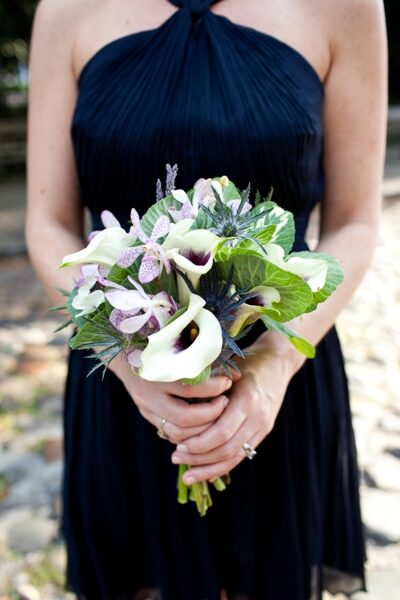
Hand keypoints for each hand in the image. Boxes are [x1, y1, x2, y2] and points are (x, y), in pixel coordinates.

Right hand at [107, 353, 233, 442]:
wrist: (124, 353)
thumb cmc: (159, 346)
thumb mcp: (178, 348)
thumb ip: (205, 360)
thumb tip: (237, 375)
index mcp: (157, 371)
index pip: (190, 387)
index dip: (213, 388)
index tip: (228, 382)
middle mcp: (149, 393)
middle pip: (184, 416)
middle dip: (211, 413)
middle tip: (225, 403)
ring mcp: (146, 407)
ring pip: (177, 431)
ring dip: (202, 428)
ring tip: (217, 415)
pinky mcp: (146, 415)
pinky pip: (170, 433)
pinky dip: (189, 433)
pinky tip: (203, 423)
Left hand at [171, 345, 294, 483]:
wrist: (277, 362)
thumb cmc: (246, 361)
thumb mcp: (227, 368)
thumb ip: (207, 388)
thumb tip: (178, 407)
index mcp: (247, 399)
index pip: (221, 432)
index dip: (199, 443)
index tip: (177, 445)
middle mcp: (258, 417)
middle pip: (227, 448)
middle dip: (199, 458)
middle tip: (175, 457)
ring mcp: (263, 427)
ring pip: (234, 457)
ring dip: (209, 467)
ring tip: (187, 474)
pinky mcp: (263, 432)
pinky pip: (242, 455)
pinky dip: (223, 466)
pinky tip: (205, 474)